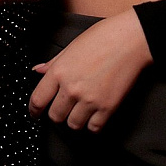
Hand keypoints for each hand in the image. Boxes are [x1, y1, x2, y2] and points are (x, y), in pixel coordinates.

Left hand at [28, 7, 153, 131]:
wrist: (131, 40)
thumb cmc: (103, 37)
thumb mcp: (72, 46)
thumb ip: (53, 63)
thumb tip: (38, 70)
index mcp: (59, 71)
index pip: (38, 99)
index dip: (34, 110)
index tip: (35, 114)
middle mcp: (71, 88)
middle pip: (55, 116)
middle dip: (57, 114)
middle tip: (63, 109)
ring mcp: (90, 100)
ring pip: (73, 124)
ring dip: (75, 120)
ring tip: (80, 111)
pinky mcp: (108, 107)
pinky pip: (94, 127)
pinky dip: (92, 124)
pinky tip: (94, 115)